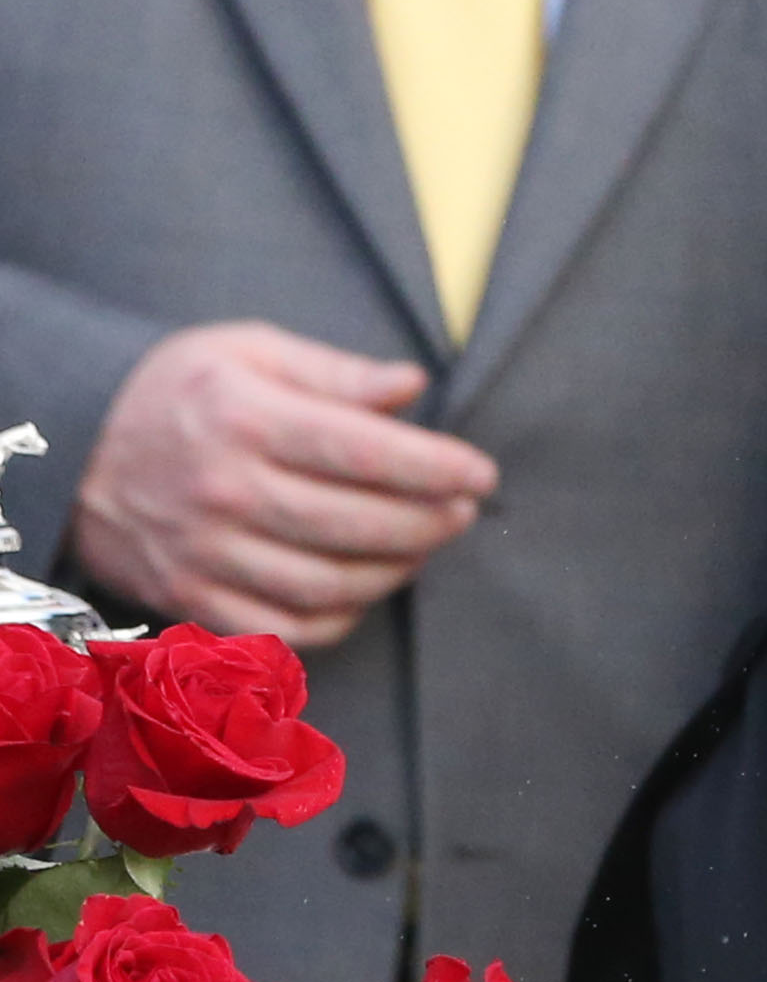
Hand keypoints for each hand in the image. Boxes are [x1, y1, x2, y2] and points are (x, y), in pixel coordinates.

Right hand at [70, 322, 498, 649]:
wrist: (71, 451)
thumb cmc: (176, 391)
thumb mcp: (249, 352)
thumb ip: (335, 372)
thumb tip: (412, 386)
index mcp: (243, 418)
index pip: (361, 451)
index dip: (434, 467)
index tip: (481, 473)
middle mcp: (222, 491)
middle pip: (352, 524)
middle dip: (428, 522)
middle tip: (464, 511)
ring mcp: (202, 553)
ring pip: (325, 585)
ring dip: (393, 571)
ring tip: (425, 546)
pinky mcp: (188, 599)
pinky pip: (281, 630)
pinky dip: (337, 619)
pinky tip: (365, 588)